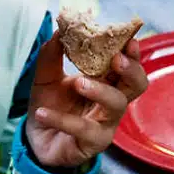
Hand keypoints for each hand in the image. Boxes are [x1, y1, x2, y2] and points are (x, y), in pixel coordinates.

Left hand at [25, 33, 147, 168]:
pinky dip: (61, 119)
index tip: (129, 39)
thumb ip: (51, 55)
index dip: (132, 53)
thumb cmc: (50, 104)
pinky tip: (42, 113)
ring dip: (100, 91)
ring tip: (78, 82)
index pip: (127, 65)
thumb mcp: (45, 76)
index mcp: (105, 81)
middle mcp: (111, 101)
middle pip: (137, 85)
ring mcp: (105, 123)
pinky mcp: (93, 143)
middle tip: (116, 59)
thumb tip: (58, 30)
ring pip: (116, 105)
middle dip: (131, 70)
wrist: (37, 139)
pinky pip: (83, 129)